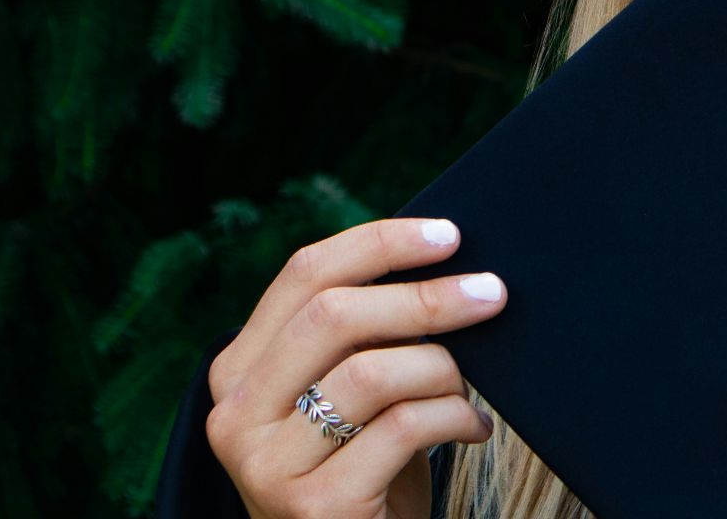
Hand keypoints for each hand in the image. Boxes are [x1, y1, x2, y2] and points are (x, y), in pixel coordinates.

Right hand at [203, 218, 508, 518]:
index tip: (449, 235)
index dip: (381, 242)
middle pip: (335, 315)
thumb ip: (361, 338)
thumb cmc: (364, 468)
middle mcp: (234, 415)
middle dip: (427, 297)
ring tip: (466, 393)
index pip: (304, 275)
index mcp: (238, 370)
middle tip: (491, 294)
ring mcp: (267, 465)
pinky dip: (454, 418)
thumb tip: (444, 261)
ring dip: (443, 370)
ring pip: (372, 372)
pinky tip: (471, 429)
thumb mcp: (346, 396)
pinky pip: (403, 427)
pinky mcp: (315, 507)